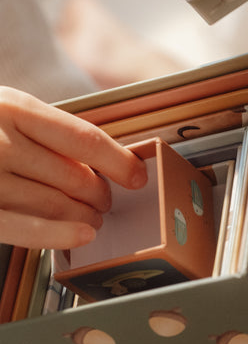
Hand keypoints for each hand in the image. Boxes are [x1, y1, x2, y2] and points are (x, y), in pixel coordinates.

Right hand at [0, 88, 146, 248]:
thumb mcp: (4, 109)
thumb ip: (44, 129)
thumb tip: (99, 160)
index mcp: (13, 107)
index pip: (84, 138)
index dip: (118, 161)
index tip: (137, 174)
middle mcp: (0, 139)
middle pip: (73, 176)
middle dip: (100, 193)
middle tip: (107, 200)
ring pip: (53, 204)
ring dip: (83, 216)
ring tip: (93, 219)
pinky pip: (22, 228)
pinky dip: (57, 235)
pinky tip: (80, 236)